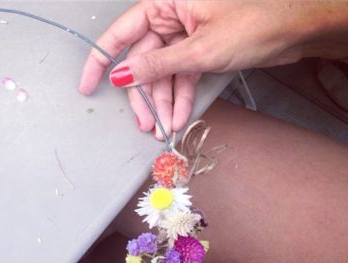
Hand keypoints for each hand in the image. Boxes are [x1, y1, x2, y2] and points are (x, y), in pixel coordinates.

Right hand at [79, 1, 347, 139]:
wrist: (299, 27)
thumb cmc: (257, 22)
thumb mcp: (199, 49)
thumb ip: (156, 65)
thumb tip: (122, 76)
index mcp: (165, 2)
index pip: (121, 33)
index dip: (101, 61)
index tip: (87, 85)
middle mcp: (171, 16)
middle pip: (143, 61)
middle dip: (145, 95)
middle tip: (146, 123)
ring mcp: (185, 33)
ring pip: (162, 72)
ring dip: (164, 101)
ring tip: (166, 127)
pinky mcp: (200, 48)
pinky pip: (180, 74)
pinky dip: (180, 96)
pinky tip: (180, 116)